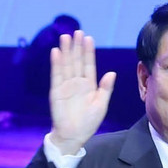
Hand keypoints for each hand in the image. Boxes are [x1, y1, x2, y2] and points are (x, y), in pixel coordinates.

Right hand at [49, 30, 116, 154]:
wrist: (74, 136)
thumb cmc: (89, 123)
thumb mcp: (101, 105)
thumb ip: (106, 89)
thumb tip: (111, 73)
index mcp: (89, 85)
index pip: (89, 64)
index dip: (88, 51)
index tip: (89, 38)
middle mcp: (77, 82)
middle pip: (77, 61)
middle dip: (77, 47)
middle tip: (77, 32)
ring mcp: (66, 86)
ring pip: (66, 64)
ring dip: (66, 51)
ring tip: (66, 37)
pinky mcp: (56, 91)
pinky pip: (56, 75)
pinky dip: (56, 64)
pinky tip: (57, 52)